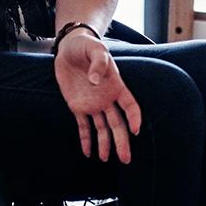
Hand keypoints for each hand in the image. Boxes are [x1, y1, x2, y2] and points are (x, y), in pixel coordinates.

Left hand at [53, 30, 142, 163]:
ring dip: (105, 144)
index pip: (130, 105)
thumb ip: (98, 64)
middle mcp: (107, 99)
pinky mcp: (78, 106)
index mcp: (116, 86)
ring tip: (105, 159)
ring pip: (102, 128)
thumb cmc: (87, 46)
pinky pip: (83, 126)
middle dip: (122, 141)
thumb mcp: (96, 49)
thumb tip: (95, 81)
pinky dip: (86, 140)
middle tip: (126, 159)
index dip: (134, 118)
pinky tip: (88, 153)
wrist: (70, 46)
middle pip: (118, 123)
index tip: (135, 131)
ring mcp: (93, 104)